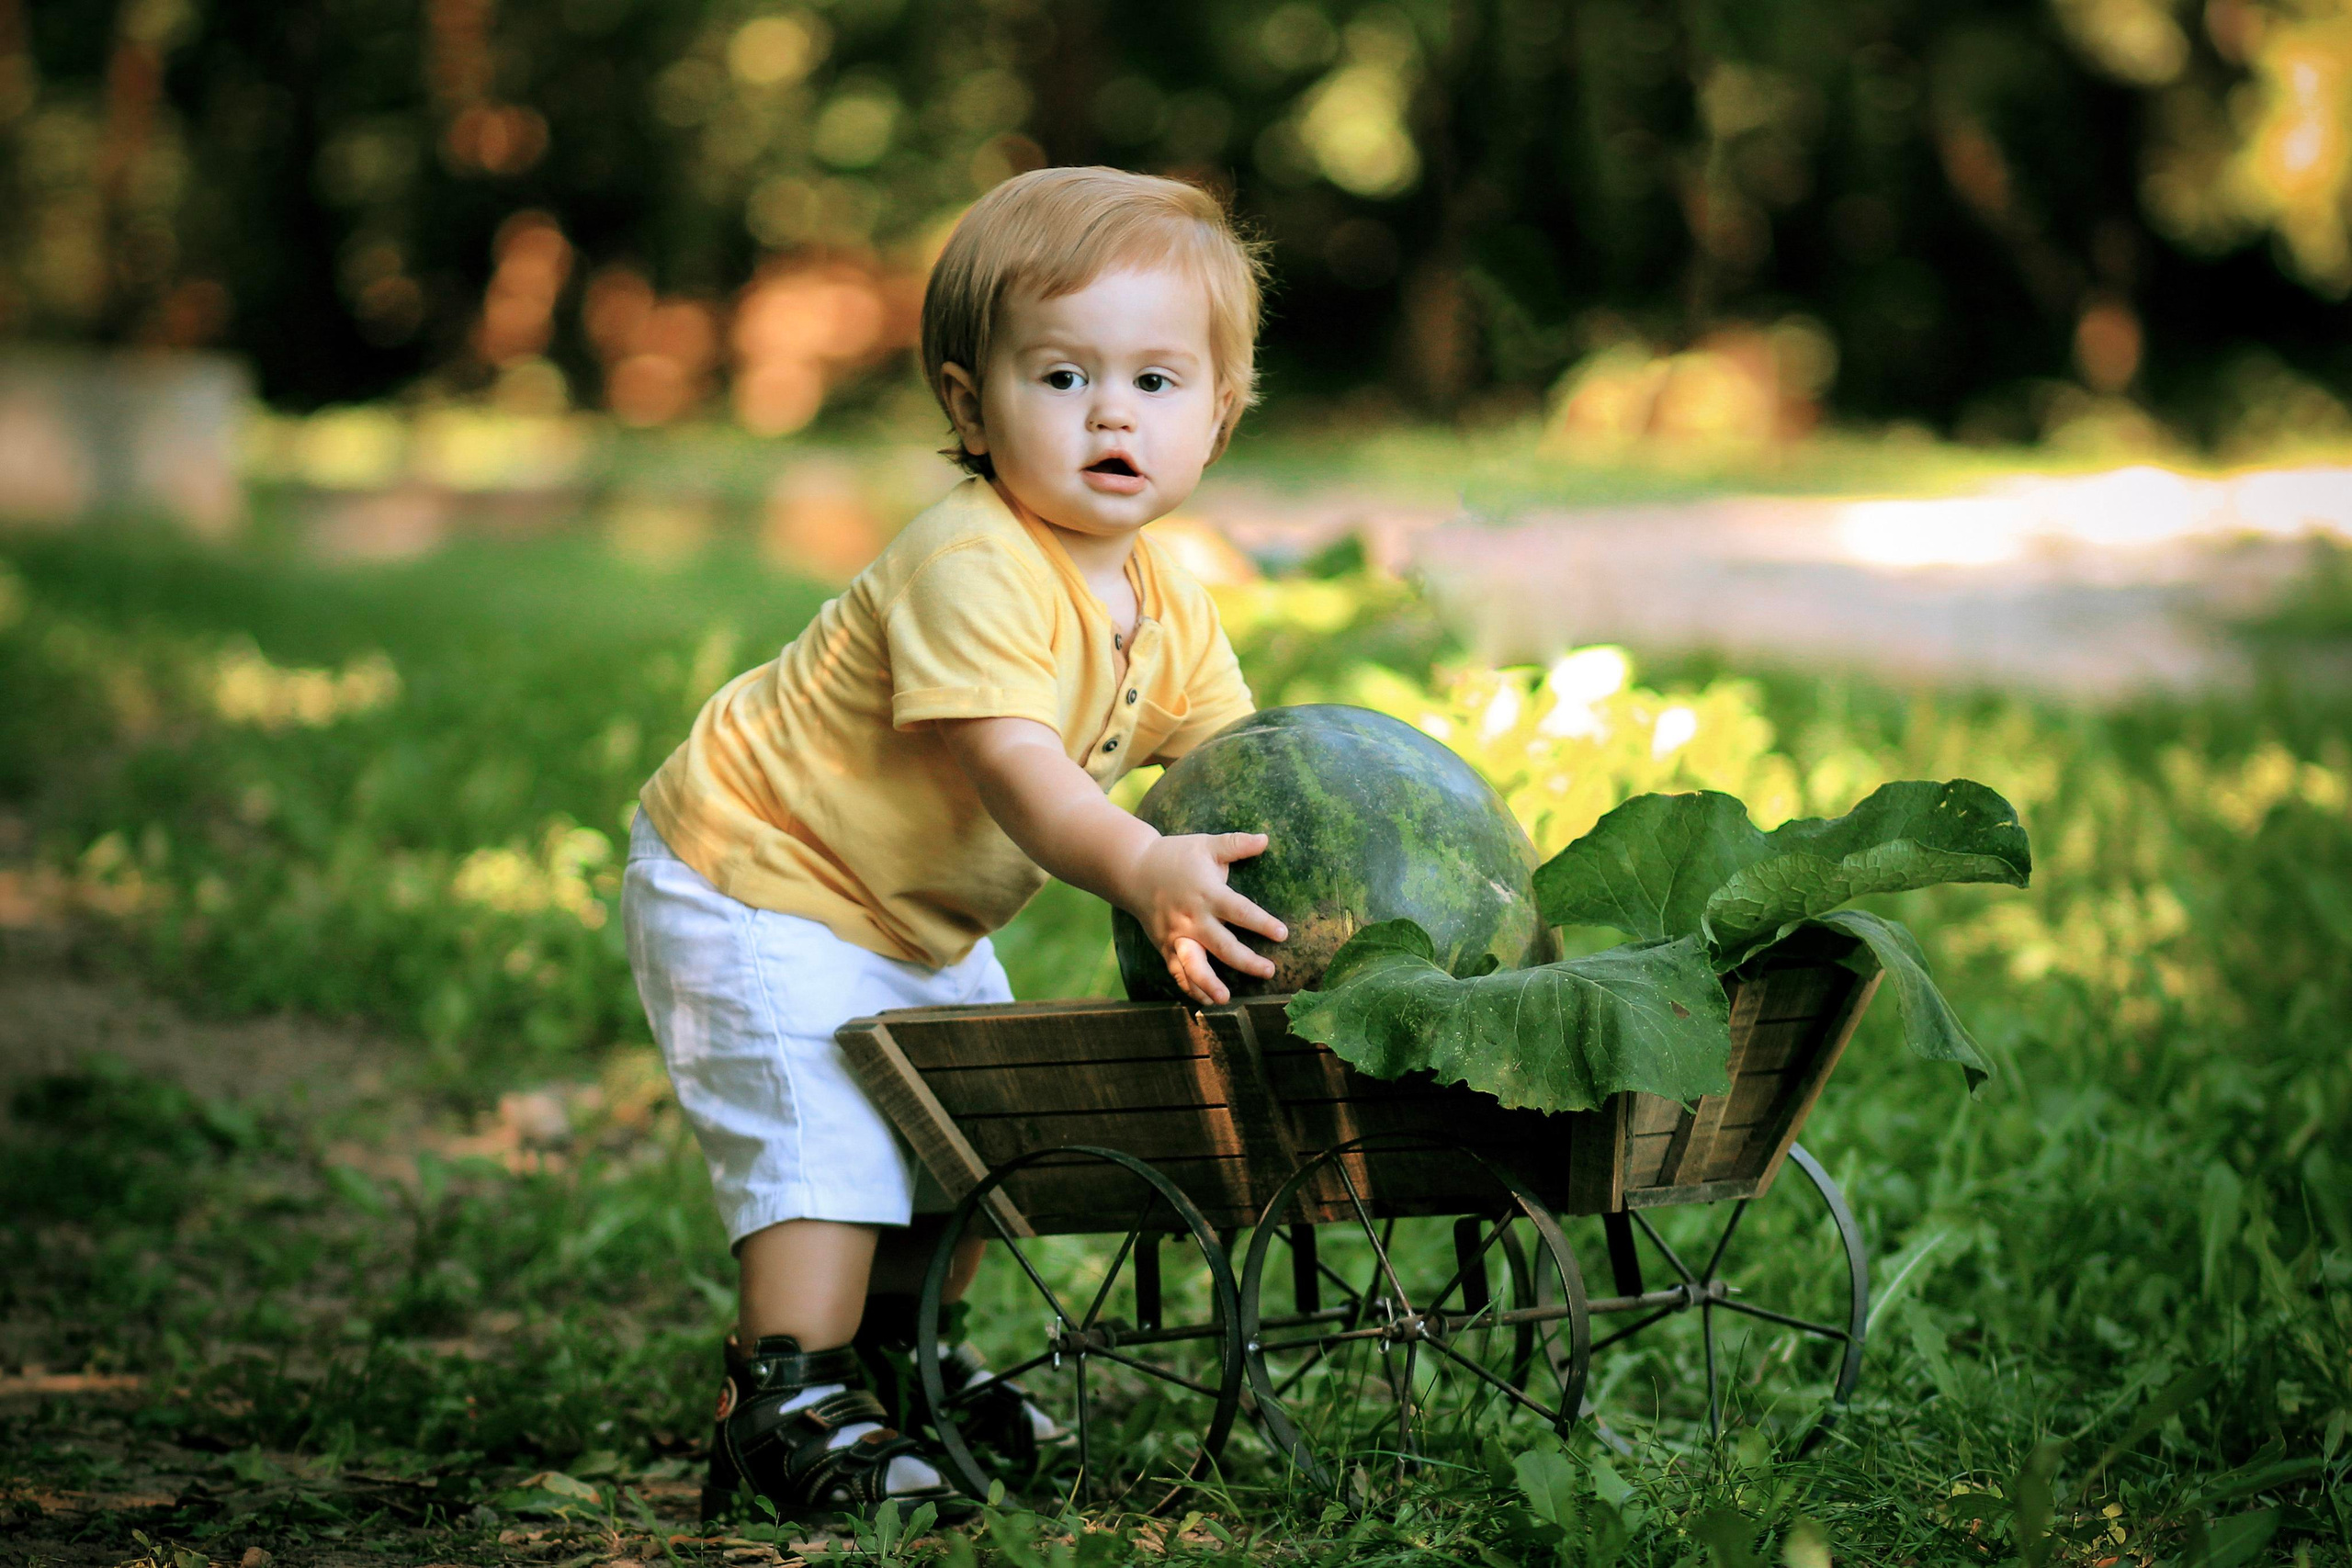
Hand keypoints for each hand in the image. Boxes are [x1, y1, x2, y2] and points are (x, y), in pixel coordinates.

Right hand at [1126, 832, 1286, 1006]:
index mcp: (1208, 893)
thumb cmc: (1175, 855)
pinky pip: (1177, 971)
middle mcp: (1192, 918)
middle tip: (1269, 971)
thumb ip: (1237, 843)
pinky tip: (1207, 1000)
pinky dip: (1190, 986)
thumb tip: (1266, 838)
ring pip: (1194, 965)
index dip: (1262, 923)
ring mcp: (1177, 935)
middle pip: (1222, 945)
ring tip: (1226, 999)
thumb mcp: (1207, 844)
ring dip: (1209, 984)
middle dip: (1246, 961)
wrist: (1133, 870)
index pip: (1240, 911)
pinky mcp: (1165, 946)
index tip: (1282, 934)